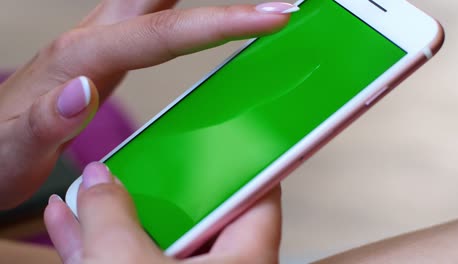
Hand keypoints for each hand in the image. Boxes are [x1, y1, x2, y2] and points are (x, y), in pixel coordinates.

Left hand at [0, 1, 295, 208]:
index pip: (162, 33)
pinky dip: (182, 6)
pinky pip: (152, 17)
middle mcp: (94, 39)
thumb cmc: (4, 149)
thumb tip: (84, 89)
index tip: (269, 16)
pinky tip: (196, 13)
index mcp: (80, 59)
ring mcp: (101, 41)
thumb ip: (47, 119)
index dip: (219, 23)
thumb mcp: (17, 146)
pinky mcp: (107, 52)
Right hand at [44, 162, 281, 263]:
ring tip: (96, 182)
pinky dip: (99, 244)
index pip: (259, 194)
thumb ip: (111, 216)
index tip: (228, 134)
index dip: (244, 161)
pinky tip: (71, 220)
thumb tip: (98, 180)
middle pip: (197, 214)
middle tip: (148, 154)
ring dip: (122, 212)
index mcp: (243, 261)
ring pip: (154, 240)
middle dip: (163, 186)